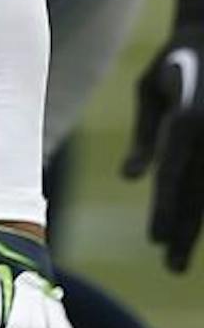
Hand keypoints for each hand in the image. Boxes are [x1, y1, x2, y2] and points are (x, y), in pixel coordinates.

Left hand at [122, 28, 203, 271]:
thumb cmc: (177, 60)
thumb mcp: (150, 91)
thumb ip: (145, 137)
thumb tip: (131, 179)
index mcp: (189, 121)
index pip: (174, 177)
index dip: (165, 212)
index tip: (155, 243)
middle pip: (199, 193)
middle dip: (186, 232)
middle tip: (173, 267)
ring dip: (200, 226)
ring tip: (184, 257)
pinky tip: (200, 225)